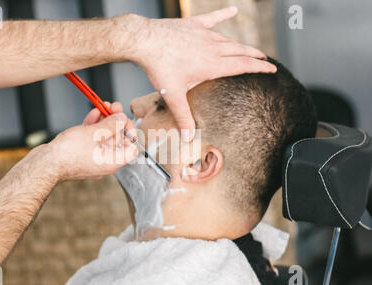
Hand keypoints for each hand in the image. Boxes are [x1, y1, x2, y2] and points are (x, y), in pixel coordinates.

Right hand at [44, 102, 137, 180]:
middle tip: (114, 107)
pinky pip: (91, 138)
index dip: (130, 132)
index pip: (131, 148)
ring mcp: (91, 158)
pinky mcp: (80, 153)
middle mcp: (104, 161)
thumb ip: (111, 125)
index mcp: (112, 162)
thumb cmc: (69, 154)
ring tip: (104, 106)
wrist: (45, 164)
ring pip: (103, 137)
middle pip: (117, 140)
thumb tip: (121, 119)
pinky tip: (94, 113)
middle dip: (116, 121)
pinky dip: (93, 126)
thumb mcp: (95, 134)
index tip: (124, 120)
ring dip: (104, 120)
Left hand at [132, 7, 276, 140]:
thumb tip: (188, 139)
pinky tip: (234, 9)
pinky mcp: (193, 24)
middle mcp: (212, 47)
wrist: (144, 41)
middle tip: (264, 59)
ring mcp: (203, 34)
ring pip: (228, 39)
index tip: (272, 69)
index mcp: (211, 65)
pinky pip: (212, 18)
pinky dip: (224, 14)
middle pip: (240, 51)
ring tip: (248, 48)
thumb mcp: (173, 96)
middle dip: (254, 55)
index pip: (242, 66)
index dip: (259, 67)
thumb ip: (183, 117)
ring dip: (240, 44)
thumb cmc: (159, 67)